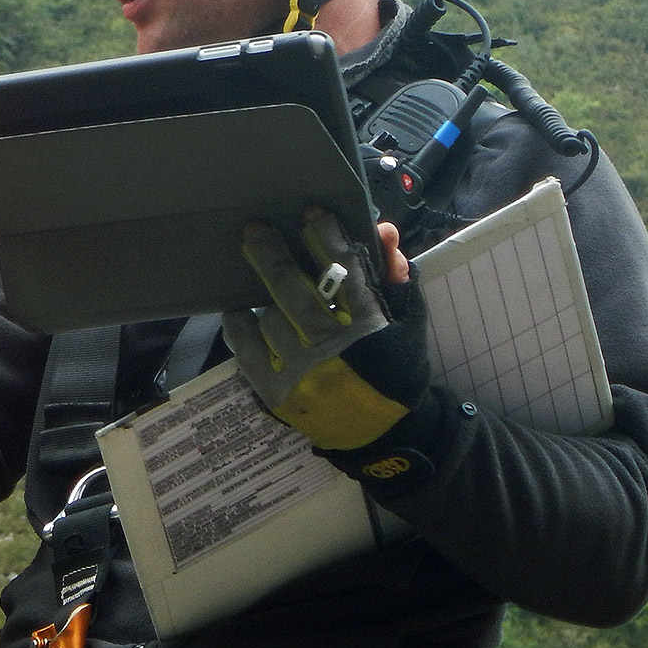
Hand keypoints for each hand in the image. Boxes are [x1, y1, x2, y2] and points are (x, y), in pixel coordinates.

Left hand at [222, 209, 427, 451]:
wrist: (383, 436)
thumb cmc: (394, 372)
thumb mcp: (407, 325)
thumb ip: (394, 277)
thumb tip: (383, 230)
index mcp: (370, 328)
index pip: (344, 272)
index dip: (325, 237)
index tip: (310, 211)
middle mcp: (332, 349)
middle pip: (293, 290)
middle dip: (272, 254)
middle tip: (255, 228)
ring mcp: (301, 373)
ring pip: (270, 317)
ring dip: (265, 298)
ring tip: (262, 286)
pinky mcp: (276, 393)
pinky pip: (246, 349)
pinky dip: (240, 325)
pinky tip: (241, 312)